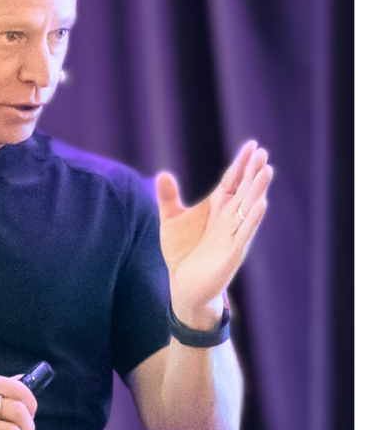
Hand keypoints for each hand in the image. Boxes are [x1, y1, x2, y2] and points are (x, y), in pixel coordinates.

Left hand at [156, 141, 272, 326]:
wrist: (184, 284)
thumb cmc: (181, 251)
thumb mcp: (170, 220)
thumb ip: (168, 198)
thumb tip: (162, 174)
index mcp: (216, 207)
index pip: (231, 181)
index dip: (241, 164)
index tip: (253, 146)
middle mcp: (228, 217)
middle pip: (243, 190)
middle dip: (253, 172)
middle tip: (263, 154)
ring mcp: (233, 233)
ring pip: (248, 208)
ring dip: (257, 191)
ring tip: (267, 171)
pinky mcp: (233, 251)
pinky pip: (245, 232)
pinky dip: (252, 218)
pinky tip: (261, 204)